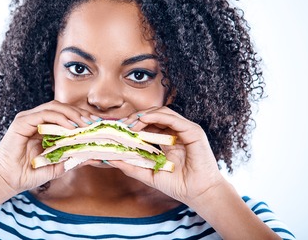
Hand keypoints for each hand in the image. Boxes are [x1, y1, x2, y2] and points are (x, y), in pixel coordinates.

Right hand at [0, 100, 96, 196]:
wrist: (7, 181)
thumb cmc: (28, 174)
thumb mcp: (56, 166)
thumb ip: (71, 160)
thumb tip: (91, 156)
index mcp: (44, 128)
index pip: (65, 115)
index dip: (81, 117)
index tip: (96, 124)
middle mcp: (36, 120)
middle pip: (62, 107)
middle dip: (79, 113)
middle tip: (93, 122)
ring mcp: (28, 119)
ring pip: (54, 107)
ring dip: (71, 114)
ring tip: (84, 124)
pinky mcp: (21, 122)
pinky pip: (43, 114)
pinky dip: (59, 118)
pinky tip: (70, 127)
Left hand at [109, 107, 224, 204]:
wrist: (198, 194)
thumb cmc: (177, 185)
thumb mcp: (148, 174)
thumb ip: (130, 166)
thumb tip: (109, 159)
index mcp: (167, 141)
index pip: (148, 126)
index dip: (133, 125)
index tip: (118, 129)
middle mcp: (176, 133)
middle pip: (153, 116)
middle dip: (136, 118)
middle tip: (122, 125)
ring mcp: (185, 130)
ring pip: (162, 113)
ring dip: (144, 116)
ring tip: (130, 123)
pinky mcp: (193, 131)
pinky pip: (172, 118)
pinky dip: (156, 116)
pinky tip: (143, 120)